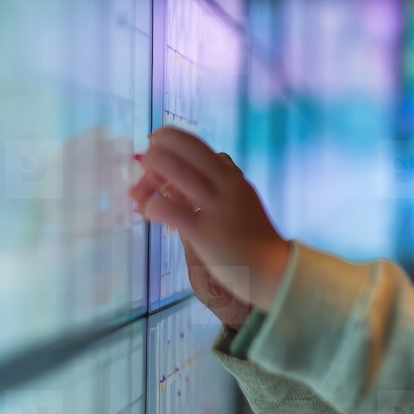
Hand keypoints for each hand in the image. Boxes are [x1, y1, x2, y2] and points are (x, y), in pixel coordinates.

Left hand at [129, 126, 290, 311]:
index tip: (158, 154)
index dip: (171, 144)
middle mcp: (226, 185)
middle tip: (144, 162)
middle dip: (158, 148)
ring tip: (139, 188)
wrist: (273, 270)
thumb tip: (180, 182)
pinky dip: (152, 205)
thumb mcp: (240, 201)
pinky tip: (149, 212)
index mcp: (233, 177)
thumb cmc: (252, 239)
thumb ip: (216, 187)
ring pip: (177, 170)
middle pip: (186, 147)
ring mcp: (216, 207)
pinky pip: (169, 209)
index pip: (197, 146)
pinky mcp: (205, 232)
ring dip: (152, 170)